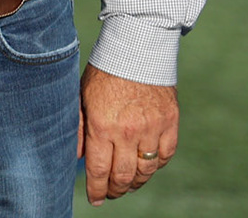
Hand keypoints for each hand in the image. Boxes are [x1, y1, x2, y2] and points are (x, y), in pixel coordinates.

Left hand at [80, 65, 178, 205]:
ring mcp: (152, 129)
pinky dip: (155, 165)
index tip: (95, 199)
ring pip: (146, 170)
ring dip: (136, 183)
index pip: (99, 170)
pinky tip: (146, 166)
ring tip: (127, 184)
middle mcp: (128, 131)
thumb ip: (79, 127)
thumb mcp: (81, 97)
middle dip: (114, 189)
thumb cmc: (103, 72)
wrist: (136, 49)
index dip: (96, 190)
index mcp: (102, 125)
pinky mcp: (170, 123)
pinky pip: (165, 155)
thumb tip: (76, 156)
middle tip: (110, 193)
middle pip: (123, 176)